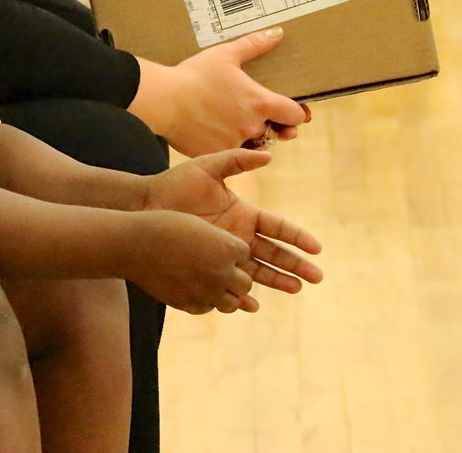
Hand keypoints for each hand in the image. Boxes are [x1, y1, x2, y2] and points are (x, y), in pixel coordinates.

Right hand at [126, 209, 256, 313]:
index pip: (245, 255)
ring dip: (225, 293)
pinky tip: (191, 288)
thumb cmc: (163, 226)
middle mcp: (223, 272)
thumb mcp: (197, 226)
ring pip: (233, 302)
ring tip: (209, 282)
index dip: (233, 250)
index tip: (218, 246)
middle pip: (245, 282)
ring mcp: (208, 293)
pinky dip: (205, 300)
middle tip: (216, 266)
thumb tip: (234, 254)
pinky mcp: (192, 305)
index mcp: (227, 248)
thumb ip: (219, 241)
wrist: (133, 244)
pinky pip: (209, 307)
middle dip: (234, 275)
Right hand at [129, 27, 309, 156]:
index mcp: (260, 102)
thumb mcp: (224, 54)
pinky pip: (231, 157)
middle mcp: (252, 126)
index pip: (296, 115)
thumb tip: (278, 32)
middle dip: (270, 125)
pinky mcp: (217, 156)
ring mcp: (235, 144)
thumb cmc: (194, 75)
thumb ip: (253, 44)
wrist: (163, 99)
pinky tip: (214, 133)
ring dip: (250, 138)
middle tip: (254, 115)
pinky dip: (227, 148)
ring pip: (254, 146)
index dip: (295, 113)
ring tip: (232, 123)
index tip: (288, 110)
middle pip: (276, 132)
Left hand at [143, 148, 323, 298]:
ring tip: (296, 289)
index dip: (296, 237)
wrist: (145, 204)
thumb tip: (268, 156)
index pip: (277, 227)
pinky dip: (243, 294)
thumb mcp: (207, 167)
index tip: (316, 247)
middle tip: (316, 277)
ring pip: (257, 270)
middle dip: (295, 264)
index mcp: (243, 213)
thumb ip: (236, 161)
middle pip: (274, 252)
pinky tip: (254, 304)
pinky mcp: (210, 264)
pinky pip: (230, 283)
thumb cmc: (174, 184)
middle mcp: (238, 235)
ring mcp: (225, 252)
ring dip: (277, 280)